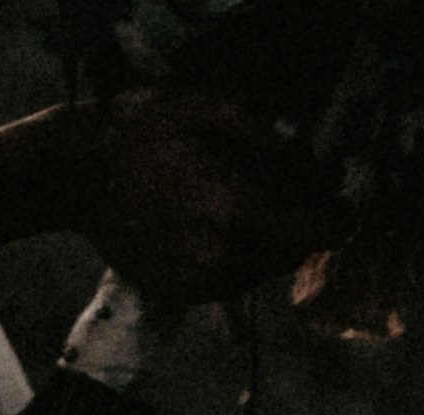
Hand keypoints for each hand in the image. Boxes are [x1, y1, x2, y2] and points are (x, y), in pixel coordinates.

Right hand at [46, 91, 332, 311]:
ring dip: (268, 246)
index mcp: (236, 211)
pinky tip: (217, 228)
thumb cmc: (140, 134)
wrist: (77, 174)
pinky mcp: (176, 292)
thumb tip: (312, 159)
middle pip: (289, 254)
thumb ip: (269, 136)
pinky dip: (236, 260)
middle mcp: (219, 257)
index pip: (312, 231)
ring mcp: (195, 281)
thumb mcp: (210, 111)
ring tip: (252, 209)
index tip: (346, 207)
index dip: (338, 219)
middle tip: (299, 199)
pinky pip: (228, 282)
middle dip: (300, 229)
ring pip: (259, 272)